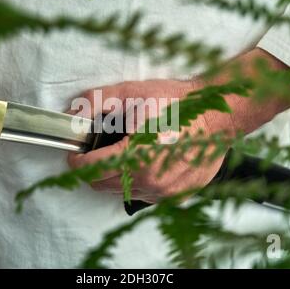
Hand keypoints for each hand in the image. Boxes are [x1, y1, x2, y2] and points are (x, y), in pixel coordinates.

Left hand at [67, 48, 289, 202]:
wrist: (217, 115)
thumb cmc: (177, 103)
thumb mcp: (133, 92)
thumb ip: (96, 102)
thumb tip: (72, 115)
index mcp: (135, 156)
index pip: (89, 169)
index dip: (77, 160)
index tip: (77, 153)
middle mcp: (148, 180)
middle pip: (101, 184)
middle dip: (94, 168)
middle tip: (101, 150)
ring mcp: (164, 192)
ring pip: (122, 191)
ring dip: (118, 176)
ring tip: (129, 152)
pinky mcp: (176, 196)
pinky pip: (145, 195)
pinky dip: (139, 181)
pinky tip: (149, 161)